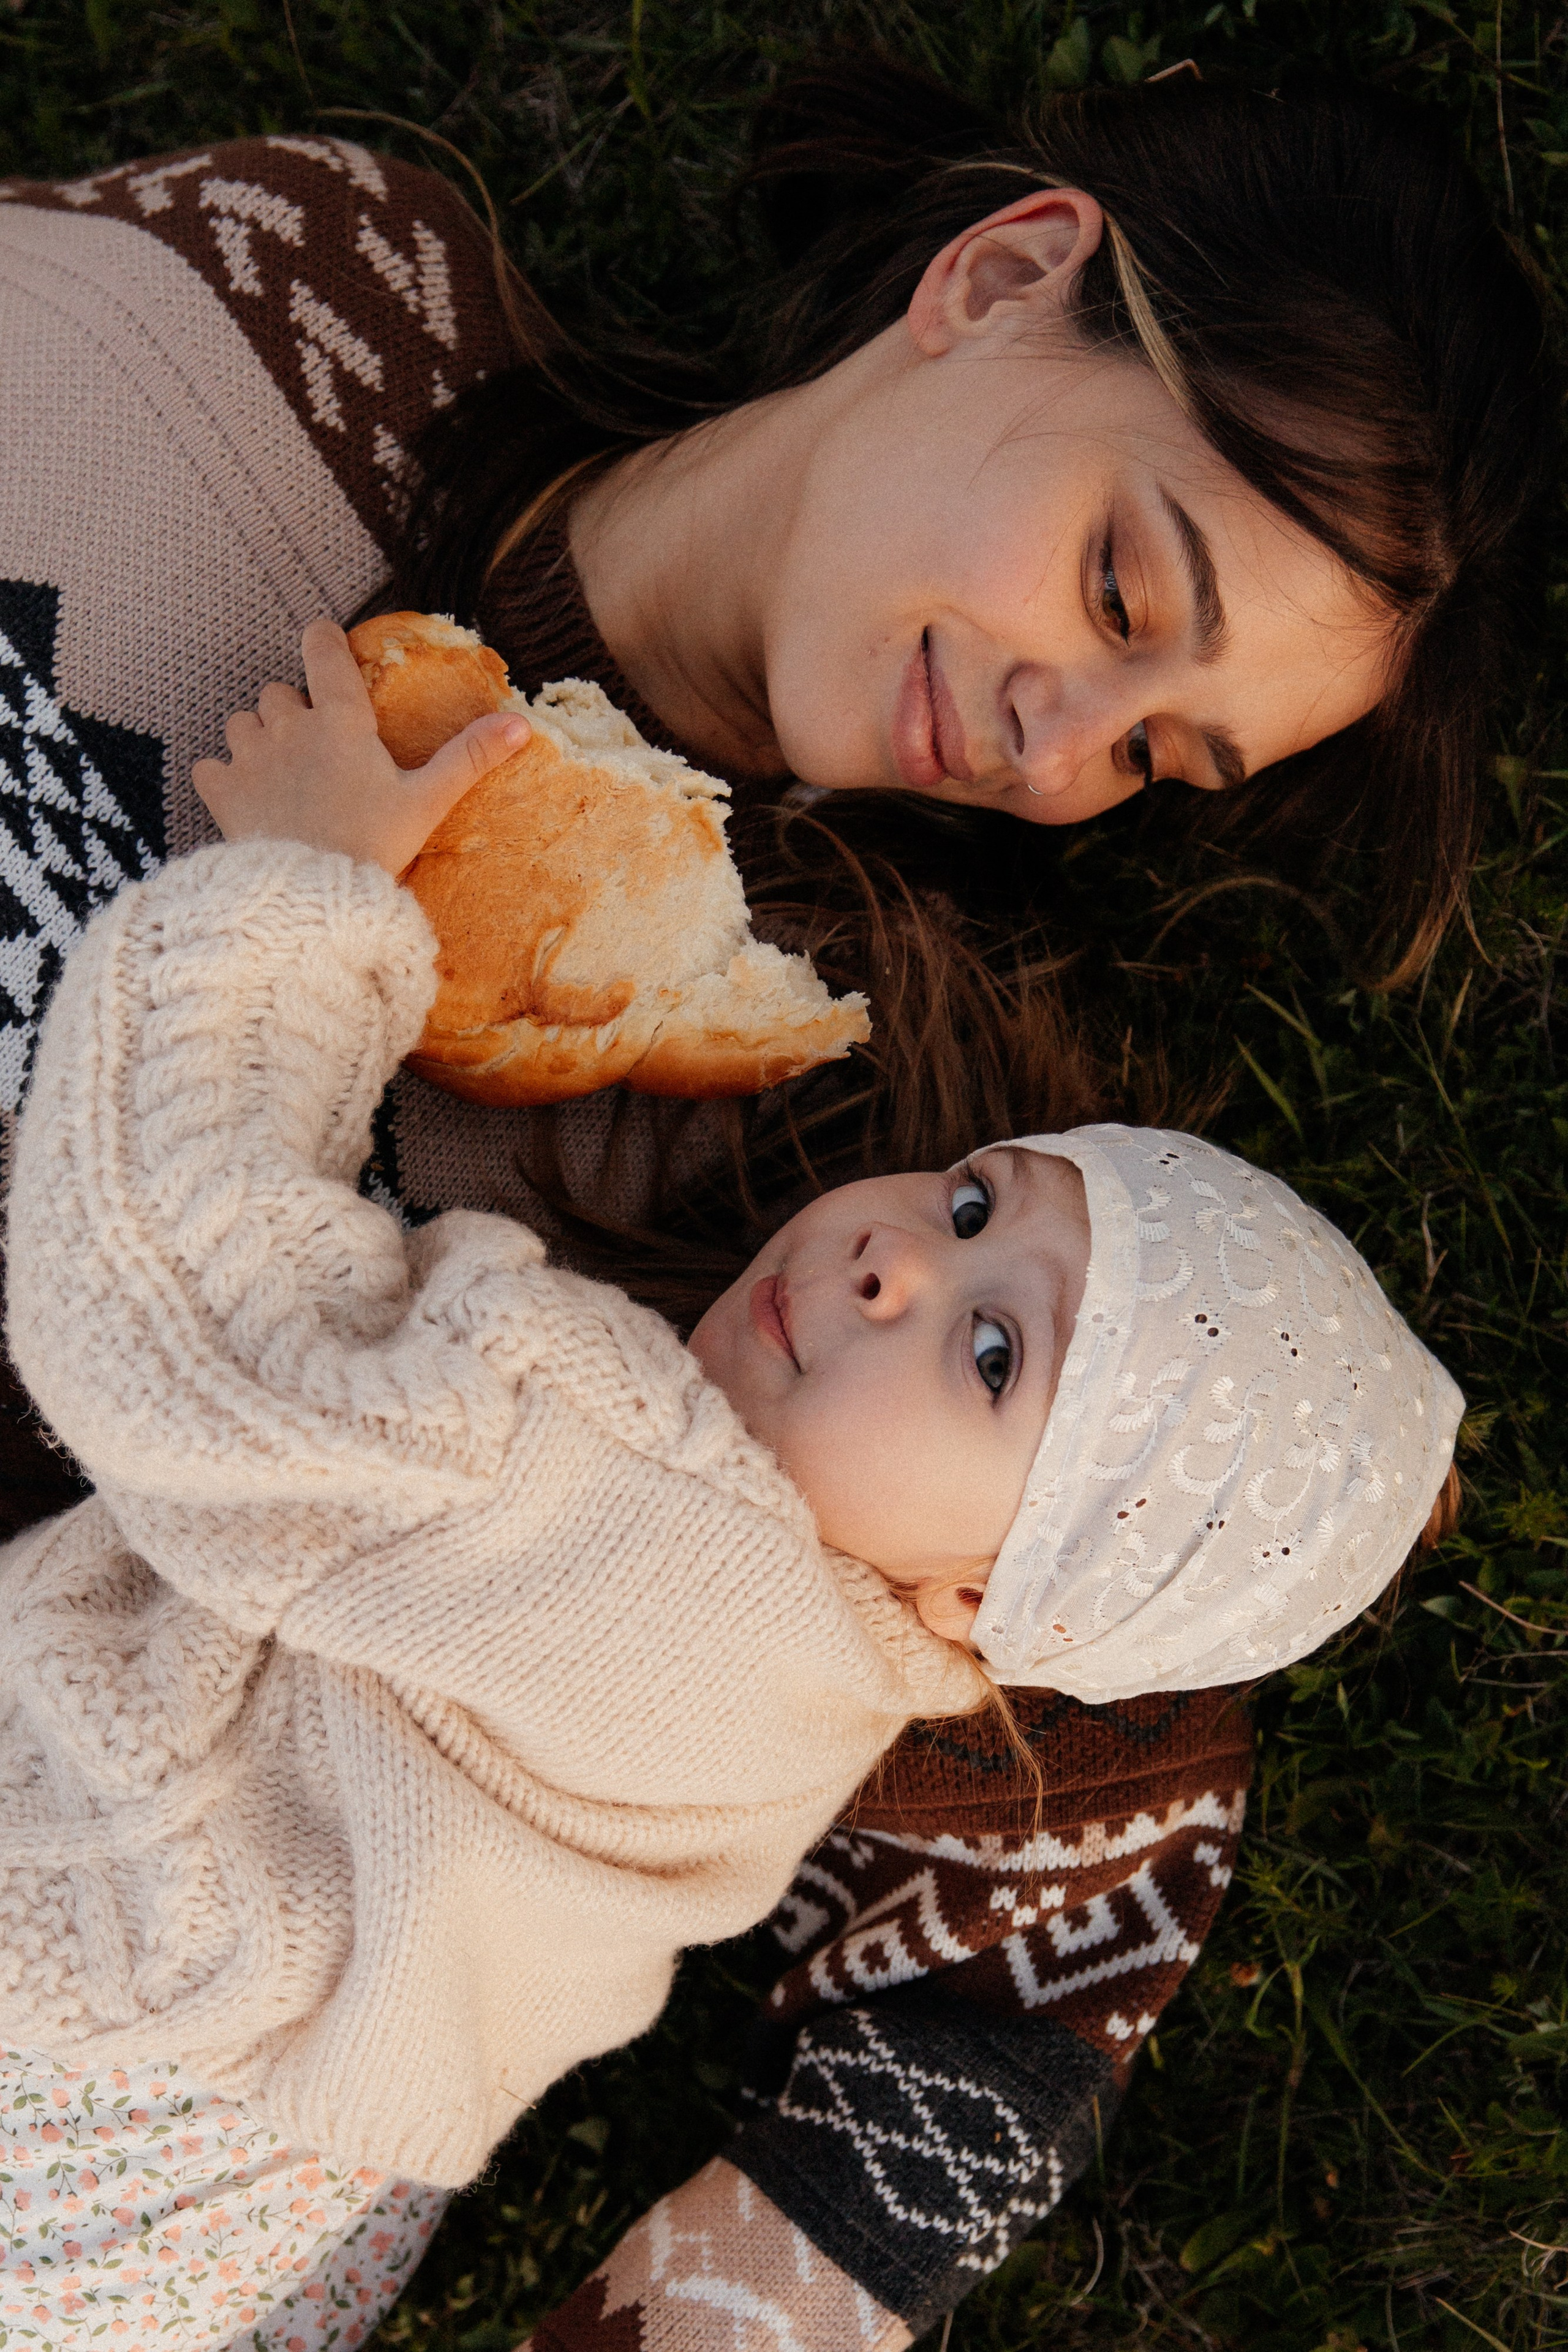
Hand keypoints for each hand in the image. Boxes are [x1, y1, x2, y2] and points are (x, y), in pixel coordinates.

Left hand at [193, 617, 530, 876]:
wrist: (311, 900)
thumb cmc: (372, 849)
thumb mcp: (427, 803)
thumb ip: (468, 757)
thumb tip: (521, 723)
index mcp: (340, 720)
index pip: (321, 648)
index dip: (322, 639)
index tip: (326, 646)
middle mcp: (288, 725)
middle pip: (279, 691)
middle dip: (294, 711)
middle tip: (318, 750)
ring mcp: (249, 756)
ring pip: (242, 722)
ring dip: (258, 739)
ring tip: (283, 774)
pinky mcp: (221, 790)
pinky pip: (211, 766)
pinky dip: (225, 778)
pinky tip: (248, 800)